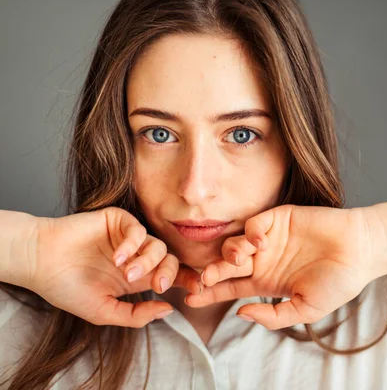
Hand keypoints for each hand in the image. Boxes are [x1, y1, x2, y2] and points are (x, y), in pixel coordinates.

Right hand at [27, 207, 200, 326]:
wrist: (39, 262)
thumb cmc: (67, 288)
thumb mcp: (102, 311)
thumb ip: (134, 315)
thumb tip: (168, 310)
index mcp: (137, 278)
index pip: (170, 276)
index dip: (186, 280)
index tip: (197, 288)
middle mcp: (137, 257)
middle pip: (170, 261)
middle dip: (171, 274)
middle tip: (160, 285)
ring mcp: (128, 238)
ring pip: (158, 246)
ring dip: (147, 262)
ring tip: (126, 273)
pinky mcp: (118, 221)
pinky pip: (139, 230)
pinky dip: (133, 244)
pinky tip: (117, 257)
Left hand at [185, 205, 385, 329]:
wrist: (361, 251)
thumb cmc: (339, 282)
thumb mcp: (306, 309)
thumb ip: (274, 317)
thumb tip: (241, 314)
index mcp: (268, 282)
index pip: (232, 289)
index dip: (211, 294)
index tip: (190, 300)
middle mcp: (264, 260)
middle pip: (227, 267)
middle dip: (211, 274)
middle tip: (202, 280)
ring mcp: (271, 239)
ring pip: (235, 245)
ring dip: (229, 254)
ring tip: (238, 262)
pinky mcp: (279, 219)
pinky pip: (254, 225)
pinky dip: (250, 234)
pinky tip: (260, 244)